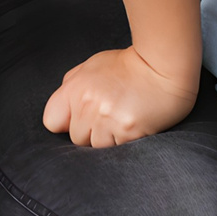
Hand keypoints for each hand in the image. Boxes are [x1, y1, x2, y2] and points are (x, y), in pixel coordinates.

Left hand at [40, 45, 197, 147]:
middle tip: (109, 115)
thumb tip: (63, 111)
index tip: (78, 118)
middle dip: (90, 131)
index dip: (65, 122)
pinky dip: (125, 142)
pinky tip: (134, 125)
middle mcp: (88, 105)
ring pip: (97, 147)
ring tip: (122, 119)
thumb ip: (73, 85)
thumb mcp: (93, 65)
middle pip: (76, 139)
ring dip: (108, 139)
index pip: (51, 121)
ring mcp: (108, 120)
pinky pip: (117, 150)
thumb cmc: (129, 66)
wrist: (164, 67)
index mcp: (76, 88)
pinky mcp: (128, 132)